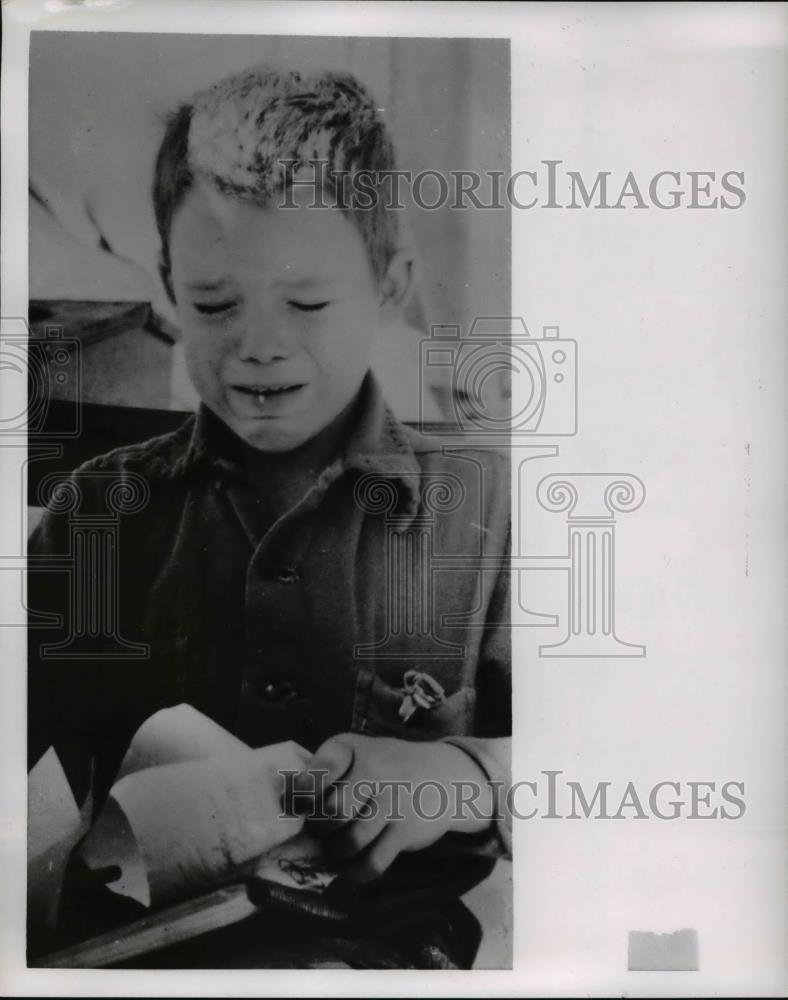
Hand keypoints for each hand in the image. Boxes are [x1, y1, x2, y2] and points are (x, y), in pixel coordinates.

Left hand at [290, 734, 493, 881]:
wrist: (442, 775)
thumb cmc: (385, 767)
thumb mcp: (356, 754)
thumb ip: (324, 772)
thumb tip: (282, 801)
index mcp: (351, 748)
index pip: (313, 776)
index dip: (298, 798)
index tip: (296, 807)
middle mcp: (374, 770)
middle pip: (331, 813)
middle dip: (318, 829)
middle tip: (319, 832)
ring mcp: (393, 801)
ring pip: (351, 842)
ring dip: (336, 852)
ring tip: (335, 848)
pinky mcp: (407, 830)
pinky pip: (373, 863)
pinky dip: (356, 872)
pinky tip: (352, 866)